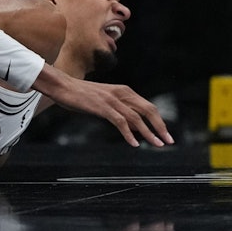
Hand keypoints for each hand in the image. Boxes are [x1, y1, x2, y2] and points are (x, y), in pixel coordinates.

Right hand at [32, 65, 174, 146]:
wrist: (62, 86)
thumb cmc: (80, 94)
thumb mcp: (104, 99)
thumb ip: (119, 109)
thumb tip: (134, 126)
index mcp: (124, 91)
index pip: (148, 106)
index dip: (159, 120)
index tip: (165, 133)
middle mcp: (121, 93)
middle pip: (148, 110)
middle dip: (160, 127)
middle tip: (168, 141)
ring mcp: (112, 100)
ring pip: (136, 118)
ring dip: (149, 133)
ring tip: (157, 144)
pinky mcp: (102, 107)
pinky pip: (120, 122)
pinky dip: (129, 134)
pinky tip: (134, 144)